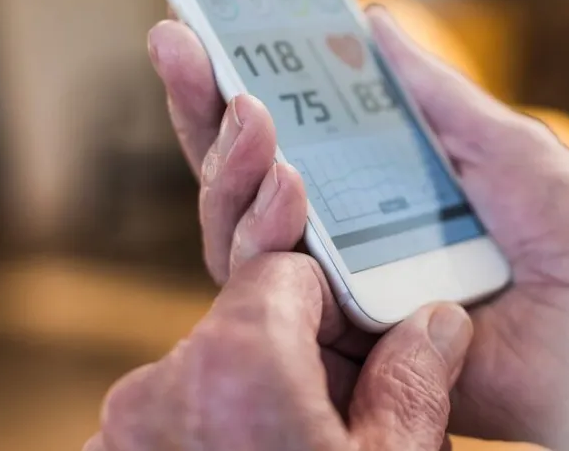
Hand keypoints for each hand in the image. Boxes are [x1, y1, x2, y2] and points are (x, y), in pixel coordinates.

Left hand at [85, 175, 473, 449]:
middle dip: (268, 260)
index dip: (328, 273)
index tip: (353, 276)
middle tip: (265, 145)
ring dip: (246, 352)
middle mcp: (163, 381)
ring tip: (297, 358)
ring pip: (205, 356)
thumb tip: (439, 321)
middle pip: (234, 295)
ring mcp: (129, 426)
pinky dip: (208, 400)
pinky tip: (256, 416)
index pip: (284, 265)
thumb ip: (413, 381)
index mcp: (241, 363)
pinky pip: (175, 404)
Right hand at [145, 7, 568, 444]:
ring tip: (243, 109)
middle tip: (183, 47)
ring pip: (245, 243)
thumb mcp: (502, 144)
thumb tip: (375, 24)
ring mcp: (348, 304)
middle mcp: (357, 253)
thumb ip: (432, 96)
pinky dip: (265, 240)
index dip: (241, 95)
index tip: (202, 36)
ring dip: (232, 170)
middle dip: (207, 116)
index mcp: (390, 203)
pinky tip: (277, 178)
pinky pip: (280, 305)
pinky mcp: (352, 355)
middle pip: (252, 190)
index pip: (293, 149)